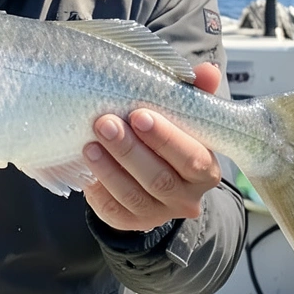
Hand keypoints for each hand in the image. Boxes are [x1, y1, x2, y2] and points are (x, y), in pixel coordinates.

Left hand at [83, 62, 222, 231]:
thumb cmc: (170, 136)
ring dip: (109, 169)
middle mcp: (186, 197)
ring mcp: (159, 213)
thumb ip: (194, 93)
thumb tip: (208, 70)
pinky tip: (86, 166)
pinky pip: (114, 211)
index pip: (191, 158)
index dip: (165, 138)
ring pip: (134, 196)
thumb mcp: (184, 115)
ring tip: (89, 144)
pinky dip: (99, 189)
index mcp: (205, 169)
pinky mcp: (132, 222)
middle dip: (129, 150)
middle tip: (105, 123)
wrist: (155, 175)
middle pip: (159, 179)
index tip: (139, 114)